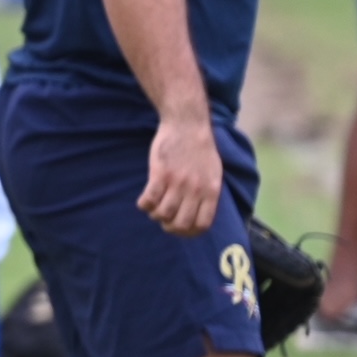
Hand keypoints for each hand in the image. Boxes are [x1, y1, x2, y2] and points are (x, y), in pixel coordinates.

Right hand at [139, 115, 222, 236]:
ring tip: (153, 209)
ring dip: (155, 215)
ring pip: (163, 213)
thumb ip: (208, 192)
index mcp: (211, 191)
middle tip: (164, 220)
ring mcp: (177, 182)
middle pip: (181, 223)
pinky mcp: (160, 173)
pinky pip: (149, 199)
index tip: (180, 229)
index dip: (189, 233)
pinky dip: (144, 205)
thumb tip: (200, 212)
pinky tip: (143, 202)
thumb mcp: (214, 172)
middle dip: (170, 227)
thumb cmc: (200, 148)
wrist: (187, 124)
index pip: (202, 224)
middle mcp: (195, 190)